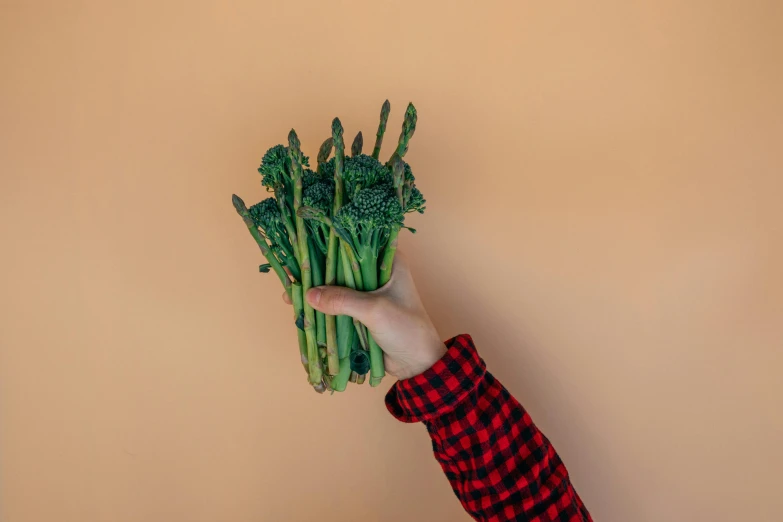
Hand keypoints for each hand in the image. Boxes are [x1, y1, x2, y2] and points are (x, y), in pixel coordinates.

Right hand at [282, 253, 445, 379]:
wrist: (418, 363)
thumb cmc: (406, 329)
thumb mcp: (375, 311)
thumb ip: (343, 300)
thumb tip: (309, 295)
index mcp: (388, 262)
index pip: (356, 243)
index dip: (331, 243)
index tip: (305, 245)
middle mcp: (376, 273)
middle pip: (340, 266)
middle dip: (316, 270)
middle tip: (291, 272)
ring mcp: (366, 293)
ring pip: (335, 287)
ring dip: (315, 291)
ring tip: (289, 293)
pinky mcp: (359, 312)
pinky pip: (335, 306)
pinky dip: (319, 307)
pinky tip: (299, 308)